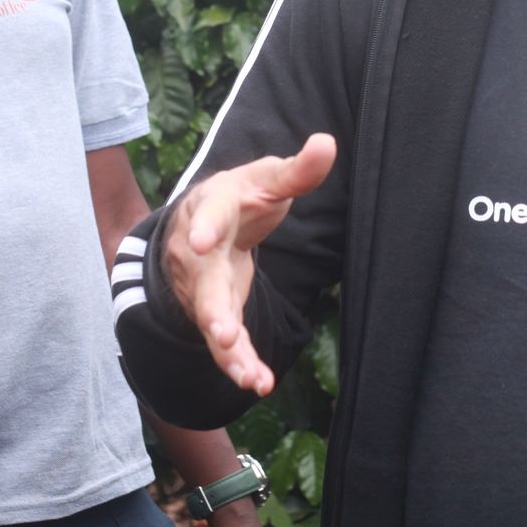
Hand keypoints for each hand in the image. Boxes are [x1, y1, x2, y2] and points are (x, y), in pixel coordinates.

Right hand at [165, 133, 335, 395]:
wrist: (202, 222)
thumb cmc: (241, 196)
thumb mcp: (267, 178)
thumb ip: (297, 170)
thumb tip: (327, 144)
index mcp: (212, 209)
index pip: (207, 216)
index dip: (204, 228)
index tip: (200, 241)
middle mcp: (199, 254)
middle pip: (203, 285)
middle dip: (211, 310)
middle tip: (221, 333)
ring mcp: (203, 288)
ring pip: (212, 321)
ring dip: (228, 351)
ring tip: (248, 375)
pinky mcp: (215, 312)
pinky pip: (225, 343)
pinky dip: (241, 363)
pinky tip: (260, 383)